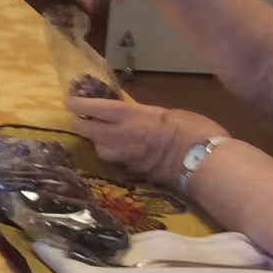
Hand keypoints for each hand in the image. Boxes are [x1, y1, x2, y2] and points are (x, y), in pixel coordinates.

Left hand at [67, 96, 226, 186]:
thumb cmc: (192, 129)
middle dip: (80, 123)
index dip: (77, 104)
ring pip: (97, 148)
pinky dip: (114, 155)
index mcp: (129, 115)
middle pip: (85, 129)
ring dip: (96, 141)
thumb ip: (146, 115)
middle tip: (81, 119)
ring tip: (102, 136)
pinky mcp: (132, 171)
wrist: (203, 162)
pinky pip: (115, 161)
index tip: (69, 101)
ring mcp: (124, 156)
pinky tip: (121, 152)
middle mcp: (119, 135)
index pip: (93, 108)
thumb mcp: (168, 112)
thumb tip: (140, 117)